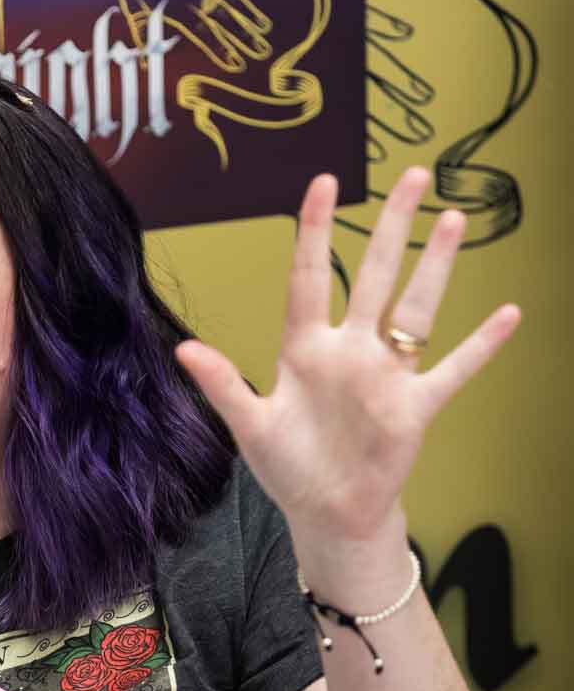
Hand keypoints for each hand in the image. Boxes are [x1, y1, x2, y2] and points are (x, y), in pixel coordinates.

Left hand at [174, 169, 519, 553]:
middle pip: (374, 274)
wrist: (327, 515)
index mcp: (305, 348)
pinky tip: (508, 314)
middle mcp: (350, 350)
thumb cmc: (287, 467)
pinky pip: (452, 369)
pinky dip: (480, 346)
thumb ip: (222, 385)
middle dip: (393, 226)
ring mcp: (386, 375)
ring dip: (436, 266)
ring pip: (417, 308)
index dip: (314, 230)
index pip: (308, 275)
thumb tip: (183, 348)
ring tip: (454, 219)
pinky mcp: (415, 407)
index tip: (322, 182)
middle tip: (415, 176)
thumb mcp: (250, 426)